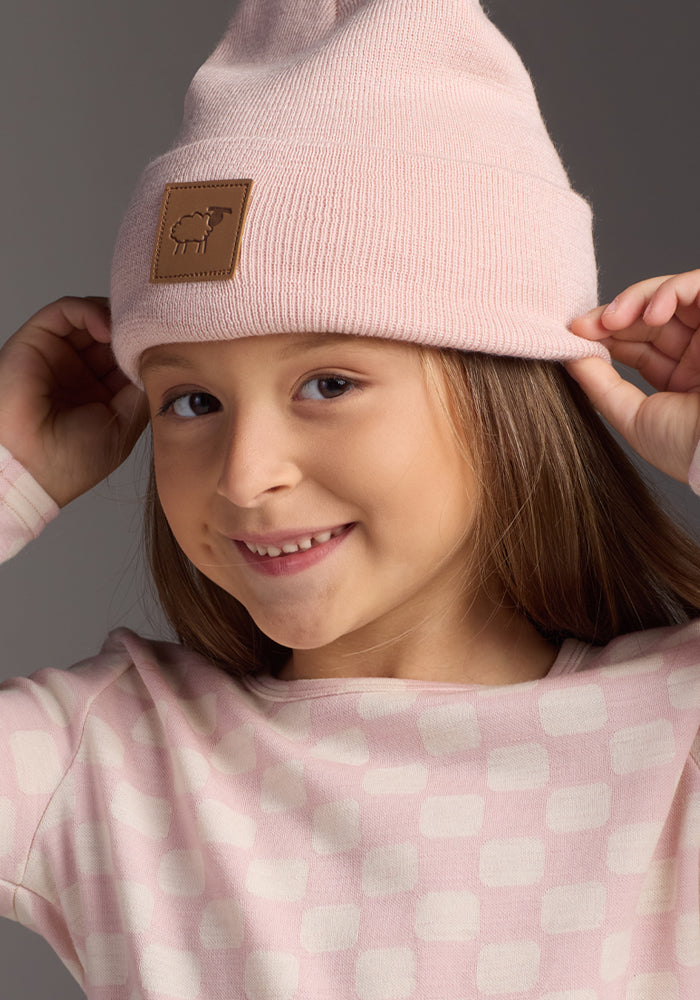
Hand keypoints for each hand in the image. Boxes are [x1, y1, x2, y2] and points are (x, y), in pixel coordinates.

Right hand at [0, 297, 147, 506]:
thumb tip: (157, 362)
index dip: (147, 351)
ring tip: (131, 332)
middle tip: (153, 333)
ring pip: (92, 318)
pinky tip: (107, 328)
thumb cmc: (68, 462)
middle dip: (134, 331)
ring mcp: (59, 355)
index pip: (128, 360)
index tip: (168, 348)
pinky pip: (66, 311)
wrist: (30, 469)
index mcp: (100, 395)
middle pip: (114, 336)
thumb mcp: (123, 426)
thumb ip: (140, 390)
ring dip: (116, 319)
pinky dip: (90, 310)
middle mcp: (79, 373)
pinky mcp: (37, 340)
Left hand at [567, 270, 699, 482]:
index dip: (605, 335)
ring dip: (636, 300)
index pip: (637, 344)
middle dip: (612, 316)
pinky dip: (672, 291)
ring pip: (671, 295)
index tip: (575, 335)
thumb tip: (570, 356)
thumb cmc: (686, 446)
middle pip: (649, 316)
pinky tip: (652, 314)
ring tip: (614, 320)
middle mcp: (699, 352)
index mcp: (680, 378)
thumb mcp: (633, 416)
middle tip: (585, 325)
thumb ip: (600, 385)